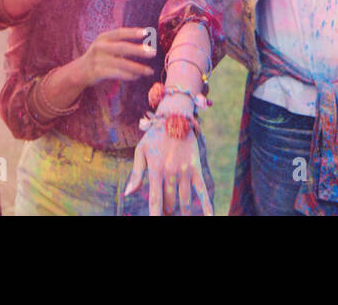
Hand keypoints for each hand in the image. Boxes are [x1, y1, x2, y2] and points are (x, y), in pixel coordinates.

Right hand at [77, 26, 155, 86]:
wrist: (79, 71)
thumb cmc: (98, 57)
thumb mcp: (105, 45)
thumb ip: (120, 43)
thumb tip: (145, 45)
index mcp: (103, 37)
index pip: (119, 32)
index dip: (133, 32)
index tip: (147, 32)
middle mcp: (100, 47)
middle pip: (122, 47)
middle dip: (138, 50)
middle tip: (153, 53)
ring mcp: (98, 60)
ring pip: (121, 63)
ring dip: (137, 67)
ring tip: (149, 71)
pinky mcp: (97, 72)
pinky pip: (116, 74)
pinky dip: (128, 75)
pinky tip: (137, 77)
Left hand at [125, 101, 210, 216]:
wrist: (175, 116)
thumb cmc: (154, 136)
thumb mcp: (141, 151)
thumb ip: (136, 174)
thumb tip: (127, 194)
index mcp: (155, 170)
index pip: (155, 200)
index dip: (155, 215)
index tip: (155, 222)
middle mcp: (171, 172)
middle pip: (170, 202)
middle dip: (167, 212)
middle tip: (166, 213)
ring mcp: (185, 171)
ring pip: (185, 201)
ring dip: (183, 212)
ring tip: (180, 216)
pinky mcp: (196, 168)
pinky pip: (203, 190)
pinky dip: (207, 205)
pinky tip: (210, 216)